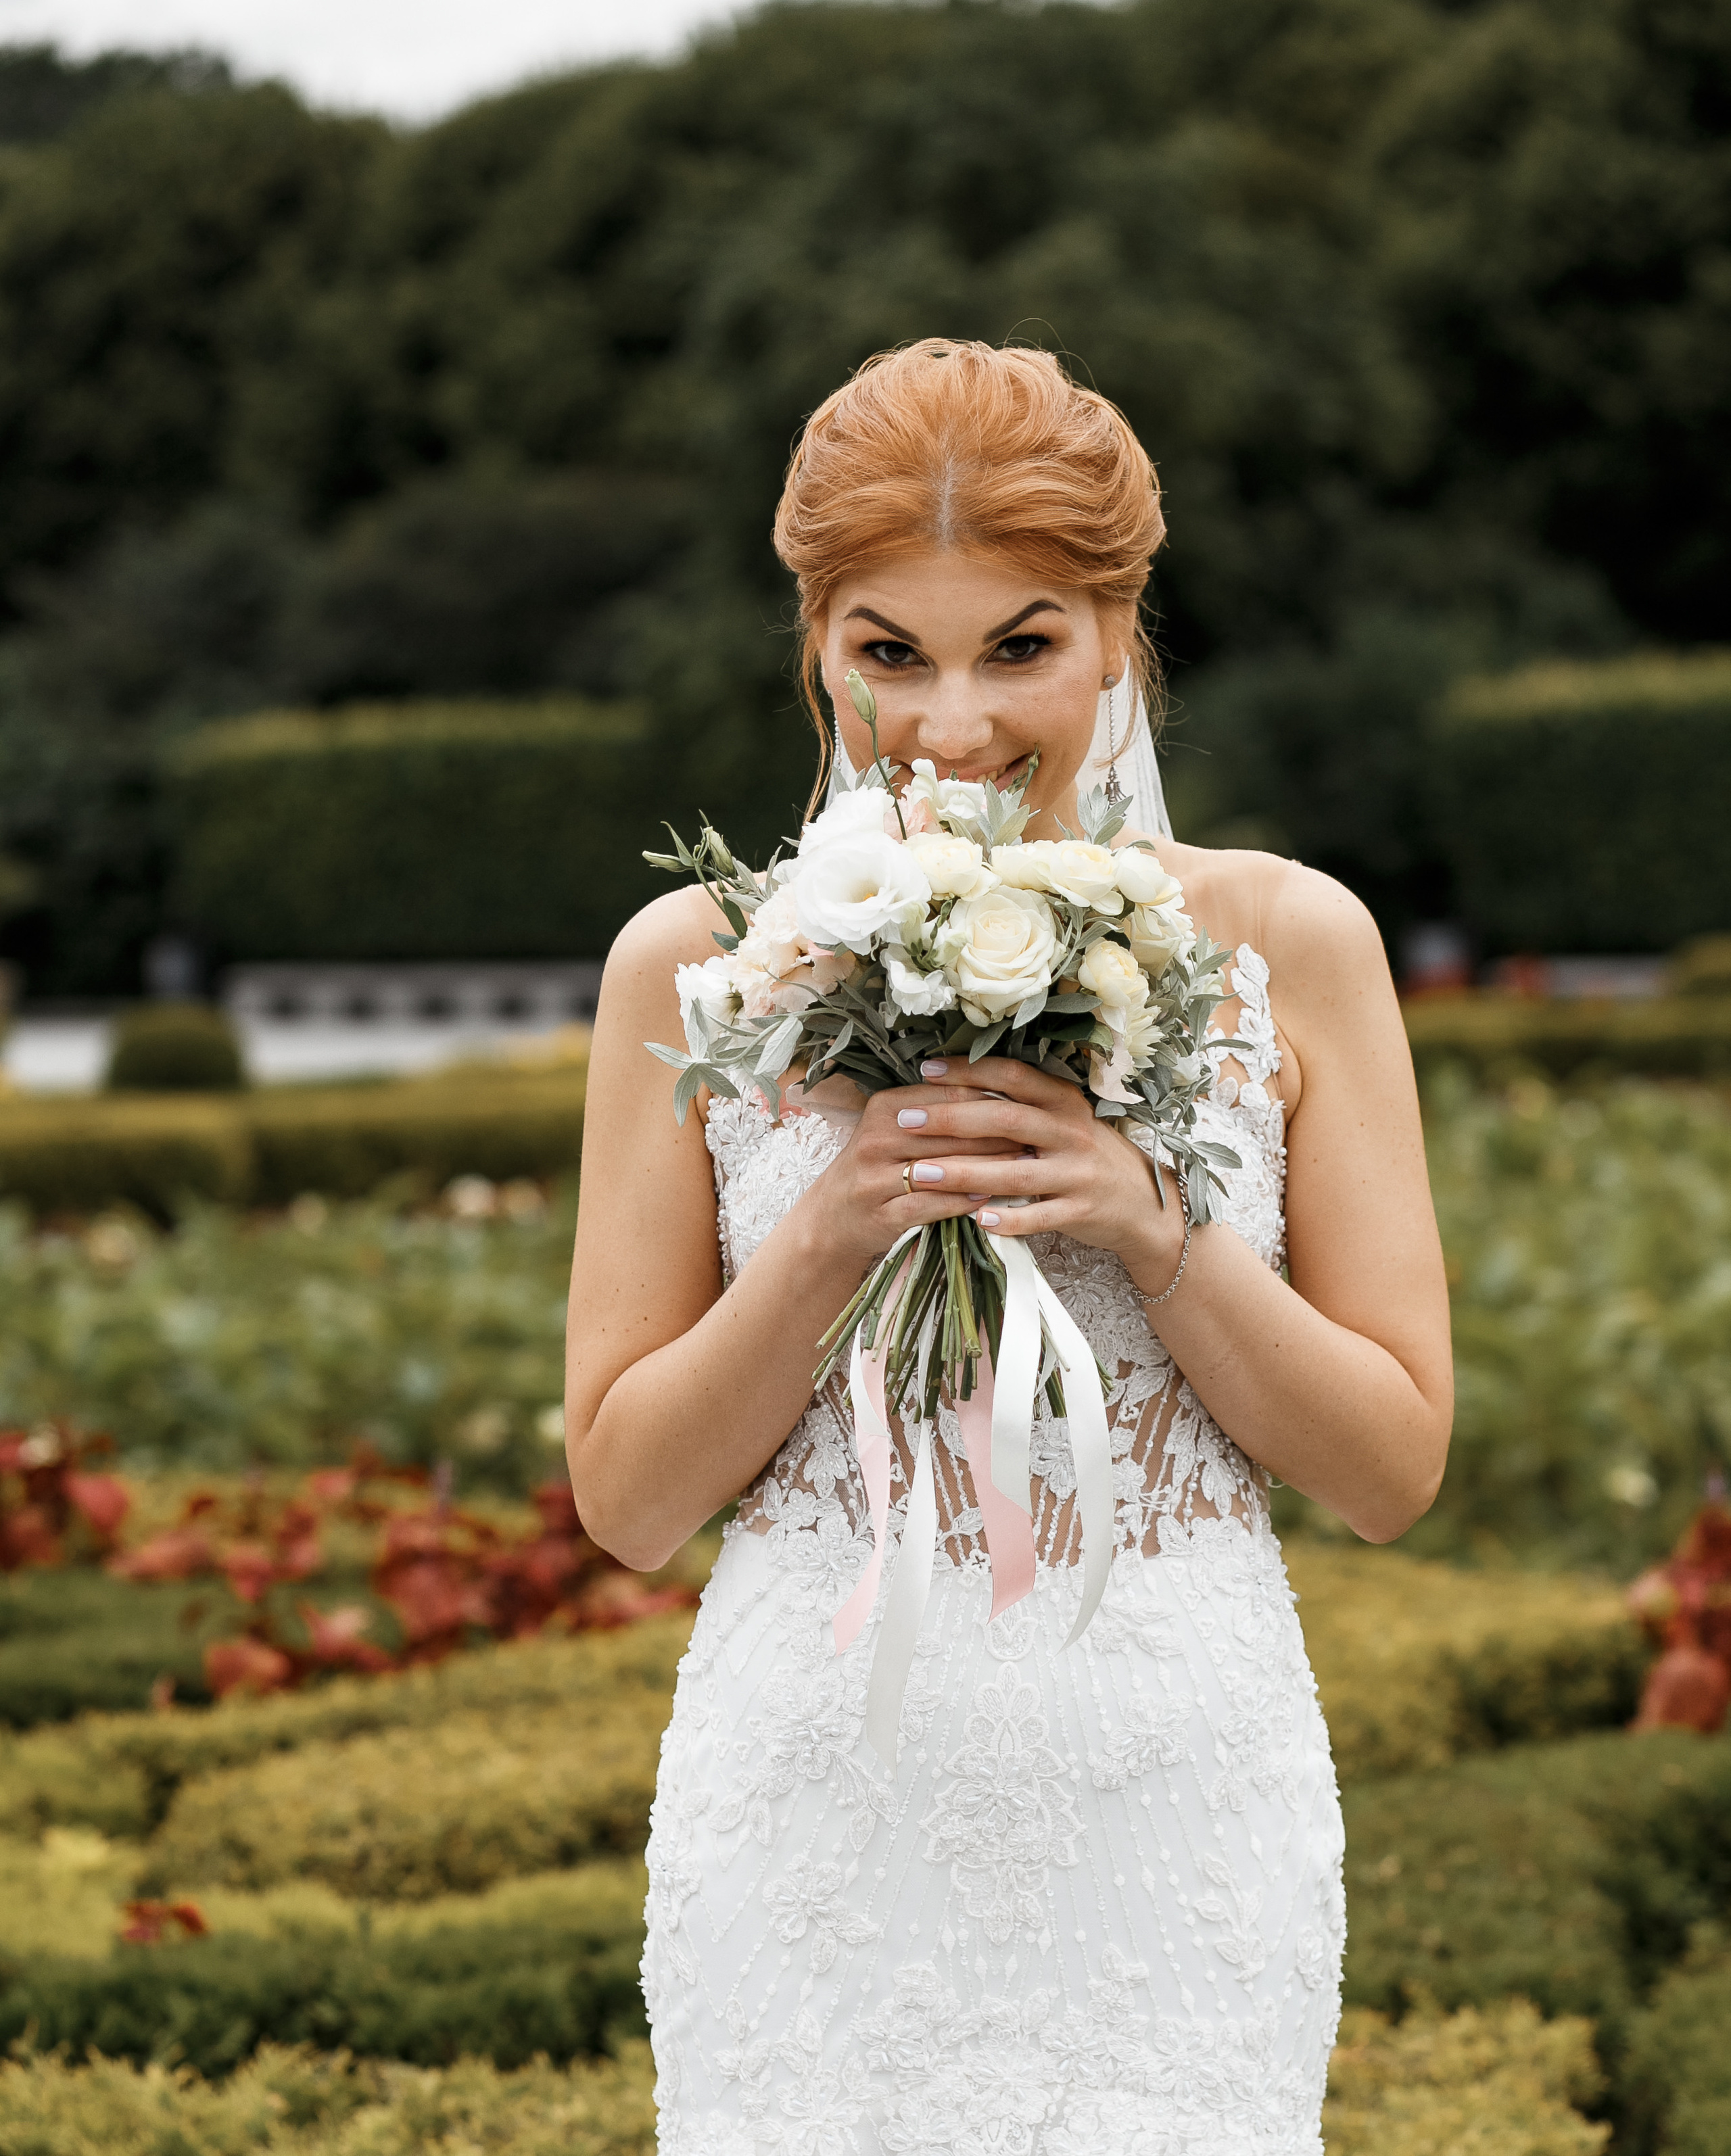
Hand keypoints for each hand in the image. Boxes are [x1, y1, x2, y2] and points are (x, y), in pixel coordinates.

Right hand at [797, 1061, 1030, 1274]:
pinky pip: (931, 1205)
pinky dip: (962, 1201)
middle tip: (1037, 1136)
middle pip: (950, 1132)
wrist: (834, 1216)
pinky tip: (989, 1198)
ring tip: (1025, 1165)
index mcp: (885, 1107)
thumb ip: (938, 1109)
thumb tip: (1001, 1091)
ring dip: (989, 1167)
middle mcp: (877, 1138)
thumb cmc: (879, 1166)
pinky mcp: (883, 1214)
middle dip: (998, 1134)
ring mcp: (877, 1178)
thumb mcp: (897, 1128)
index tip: (1028, 1103)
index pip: (948, 1095)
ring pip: (945, 1168)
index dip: (991, 1099)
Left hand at [882, 1055, 1186, 1287]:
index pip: (1011, 1075)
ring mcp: (1077, 1173)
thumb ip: (1023, 1104)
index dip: (967, 1070)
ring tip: (920, 1174)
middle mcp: (1071, 1131)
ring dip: (964, 1173)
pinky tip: (975, 1219)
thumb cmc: (1088, 1155)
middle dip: (950, 1118)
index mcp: (1063, 1100)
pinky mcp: (1081, 1211)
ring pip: (1014, 1171)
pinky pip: (1038, 1217)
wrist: (1145, 1203)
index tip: (926, 1070)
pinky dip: (1007, 1220)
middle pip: (1004, 1118)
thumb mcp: (1064, 1120)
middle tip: (905, 1119)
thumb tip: (959, 1085)